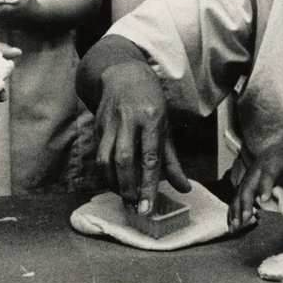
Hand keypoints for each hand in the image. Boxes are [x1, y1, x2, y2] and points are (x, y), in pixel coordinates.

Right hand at [93, 60, 190, 211]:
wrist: (123, 75)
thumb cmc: (150, 102)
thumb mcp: (166, 127)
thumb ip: (172, 161)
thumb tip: (184, 188)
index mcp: (152, 119)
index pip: (150, 158)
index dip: (148, 185)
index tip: (147, 207)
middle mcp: (129, 120)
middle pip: (124, 160)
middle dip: (127, 187)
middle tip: (134, 206)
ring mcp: (111, 123)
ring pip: (105, 159)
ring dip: (113, 183)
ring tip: (125, 196)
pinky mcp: (98, 126)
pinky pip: (100, 154)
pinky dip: (107, 172)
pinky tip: (115, 181)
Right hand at [229, 138, 282, 230]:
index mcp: (275, 159)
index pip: (269, 172)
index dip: (265, 185)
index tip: (264, 200)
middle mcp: (259, 166)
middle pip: (249, 183)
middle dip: (246, 201)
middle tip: (246, 218)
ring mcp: (251, 175)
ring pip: (240, 191)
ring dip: (236, 209)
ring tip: (235, 226)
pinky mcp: (247, 183)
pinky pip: (238, 196)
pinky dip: (234, 210)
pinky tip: (232, 224)